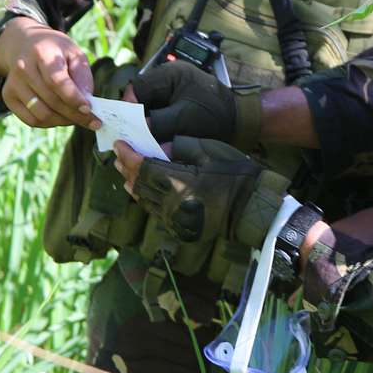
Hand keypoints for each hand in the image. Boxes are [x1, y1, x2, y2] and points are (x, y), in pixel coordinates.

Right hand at [0, 17, 99, 129]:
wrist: (26, 44)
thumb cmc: (56, 51)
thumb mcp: (75, 53)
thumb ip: (83, 76)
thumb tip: (86, 102)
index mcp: (42, 53)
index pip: (56, 81)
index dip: (73, 98)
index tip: (89, 109)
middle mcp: (23, 68)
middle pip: (51, 100)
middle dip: (75, 114)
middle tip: (92, 121)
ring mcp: (13, 83)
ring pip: (41, 114)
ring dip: (63, 121)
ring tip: (78, 118)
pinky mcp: (8, 96)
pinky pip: (31, 120)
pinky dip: (50, 123)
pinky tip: (62, 118)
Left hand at [115, 136, 290, 250]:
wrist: (253, 207)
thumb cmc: (235, 176)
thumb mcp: (210, 152)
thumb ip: (182, 148)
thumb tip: (161, 147)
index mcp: (179, 183)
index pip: (143, 167)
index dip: (128, 155)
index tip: (120, 144)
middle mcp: (172, 204)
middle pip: (139, 185)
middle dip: (126, 169)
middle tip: (118, 157)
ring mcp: (176, 220)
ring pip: (144, 201)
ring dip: (133, 185)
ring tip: (126, 174)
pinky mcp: (181, 228)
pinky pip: (156, 213)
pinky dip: (147, 200)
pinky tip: (144, 192)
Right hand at [129, 61, 261, 144]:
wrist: (240, 121)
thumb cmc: (216, 114)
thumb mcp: (186, 118)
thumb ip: (160, 122)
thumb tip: (138, 129)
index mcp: (171, 74)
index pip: (138, 86)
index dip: (129, 106)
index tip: (126, 125)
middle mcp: (168, 80)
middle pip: (140, 98)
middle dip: (135, 117)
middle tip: (130, 136)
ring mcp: (170, 93)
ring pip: (146, 108)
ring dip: (144, 124)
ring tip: (141, 140)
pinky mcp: (174, 106)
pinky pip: (156, 115)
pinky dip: (153, 127)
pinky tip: (153, 140)